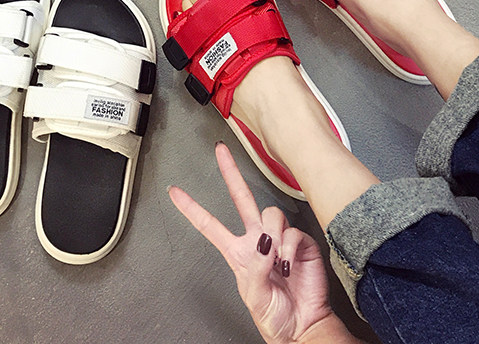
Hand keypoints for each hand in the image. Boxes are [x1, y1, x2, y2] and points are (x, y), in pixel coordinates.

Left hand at [168, 142, 334, 343]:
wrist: (303, 327)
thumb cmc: (277, 317)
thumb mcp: (254, 296)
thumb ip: (255, 268)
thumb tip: (263, 242)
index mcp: (238, 253)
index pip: (210, 225)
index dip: (192, 208)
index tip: (176, 192)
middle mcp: (257, 240)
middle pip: (240, 197)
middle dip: (231, 172)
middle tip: (221, 151)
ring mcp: (279, 238)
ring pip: (271, 214)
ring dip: (273, 236)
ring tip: (277, 260)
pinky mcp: (300, 242)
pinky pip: (292, 233)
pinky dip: (290, 249)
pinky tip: (290, 264)